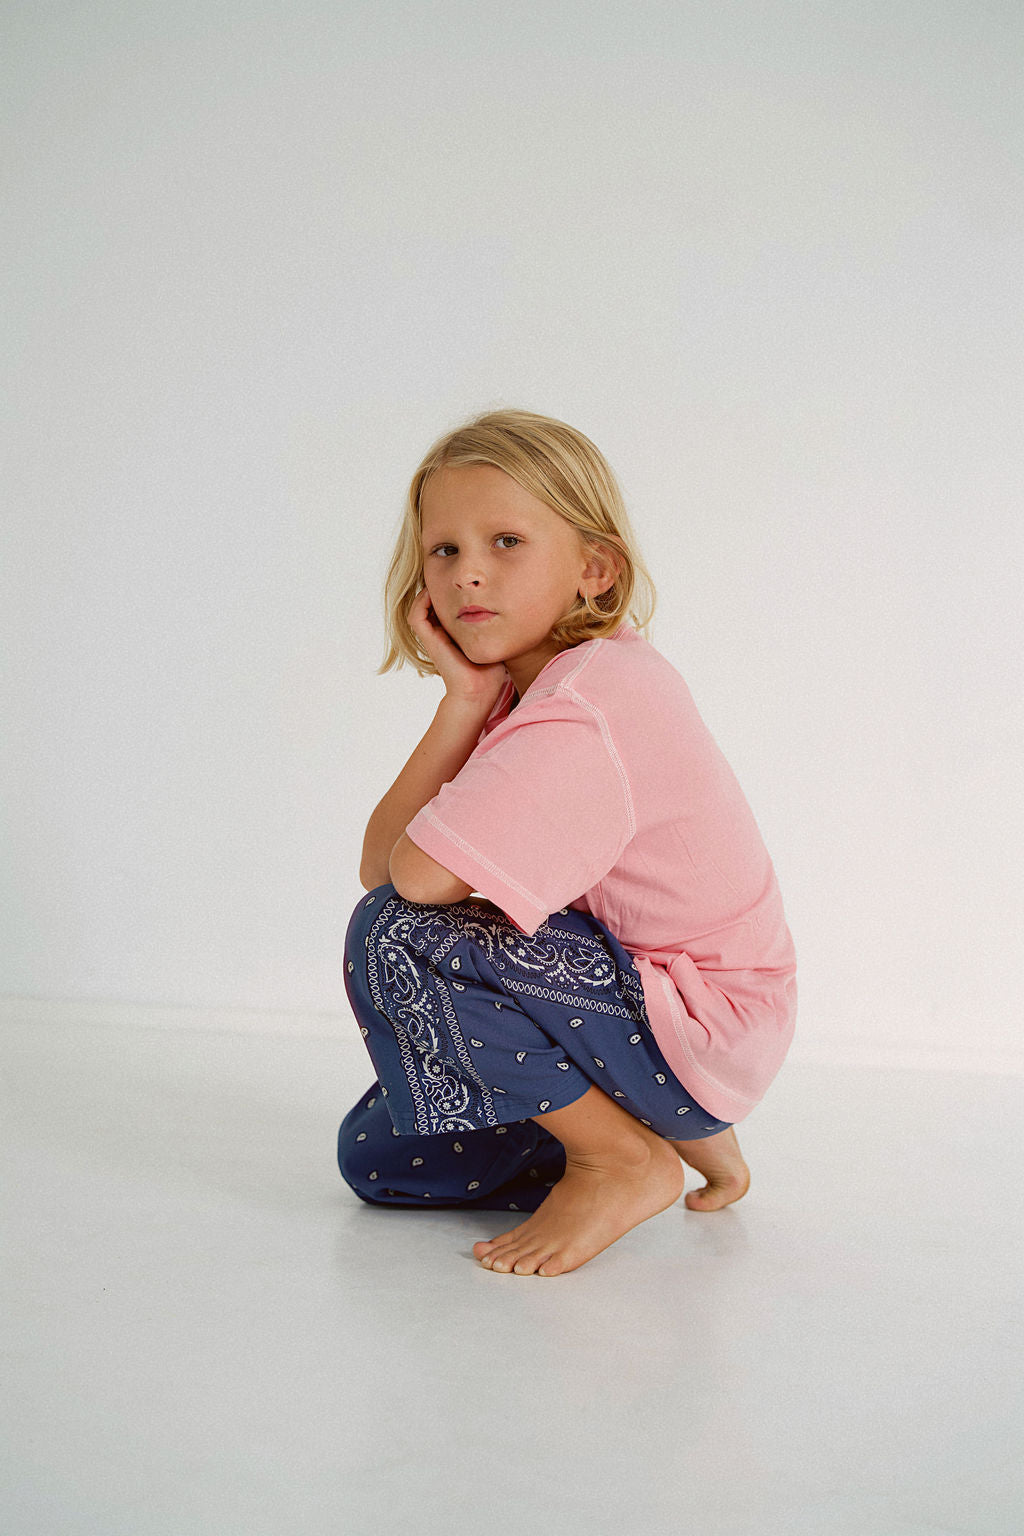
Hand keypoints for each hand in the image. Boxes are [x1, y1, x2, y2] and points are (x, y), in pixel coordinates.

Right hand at [407, 587, 509, 711]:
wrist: (479, 692)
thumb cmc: (491, 672)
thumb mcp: (496, 640)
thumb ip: (499, 625)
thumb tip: (518, 608)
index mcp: (455, 633)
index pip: (447, 605)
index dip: (452, 590)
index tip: (465, 580)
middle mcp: (442, 633)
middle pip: (433, 602)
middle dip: (440, 585)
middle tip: (448, 571)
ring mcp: (434, 636)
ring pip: (421, 606)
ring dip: (427, 590)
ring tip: (440, 578)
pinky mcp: (429, 640)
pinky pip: (416, 615)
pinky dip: (421, 601)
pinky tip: (434, 591)